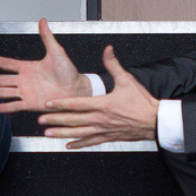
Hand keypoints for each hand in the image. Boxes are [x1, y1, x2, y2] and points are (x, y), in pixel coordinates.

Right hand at [0, 18, 91, 111]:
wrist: (77, 89)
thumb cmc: (69, 72)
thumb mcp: (56, 52)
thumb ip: (47, 37)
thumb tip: (42, 20)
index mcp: (29, 68)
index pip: (9, 64)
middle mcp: (25, 81)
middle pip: (1, 79)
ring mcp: (26, 93)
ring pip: (4, 92)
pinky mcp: (31, 104)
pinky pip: (15, 105)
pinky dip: (4, 107)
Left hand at [37, 46, 157, 148]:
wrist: (155, 121)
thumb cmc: (142, 101)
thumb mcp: (127, 80)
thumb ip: (114, 65)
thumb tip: (107, 49)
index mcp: (103, 104)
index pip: (76, 104)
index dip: (60, 104)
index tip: (48, 104)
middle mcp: (100, 119)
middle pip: (73, 120)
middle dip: (55, 120)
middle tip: (41, 120)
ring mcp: (103, 130)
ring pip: (78, 133)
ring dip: (62, 134)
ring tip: (48, 134)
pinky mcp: (108, 137)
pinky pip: (90, 142)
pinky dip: (79, 144)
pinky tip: (68, 145)